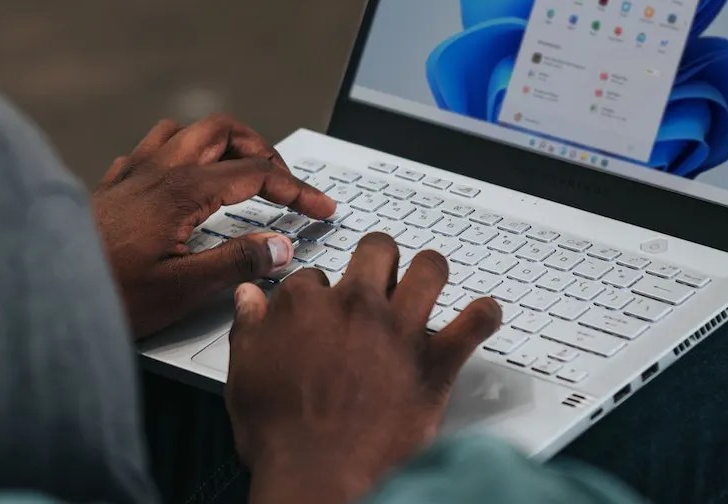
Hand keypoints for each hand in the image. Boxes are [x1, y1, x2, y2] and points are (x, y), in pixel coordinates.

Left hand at [91, 114, 335, 338]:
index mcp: (182, 189)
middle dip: (261, 149)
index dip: (297, 189)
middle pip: (222, 131)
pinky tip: (180, 181)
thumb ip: (237, 263)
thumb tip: (280, 246)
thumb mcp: (182, 289)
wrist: (41, 292)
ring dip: (219, 142)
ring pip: (184, 131)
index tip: (320, 208)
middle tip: (283, 182)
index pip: (257, 173)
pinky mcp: (110, 187)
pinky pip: (149, 149)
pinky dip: (178, 154)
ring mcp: (130, 173)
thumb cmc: (105, 294)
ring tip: (239, 170)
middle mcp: (156, 170)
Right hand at [226, 233, 502, 503]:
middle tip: (380, 275)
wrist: (318, 476)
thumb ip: (249, 327)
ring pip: (430, 269)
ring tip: (429, 280)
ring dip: (431, 272)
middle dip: (378, 258)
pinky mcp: (434, 362)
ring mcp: (399, 330)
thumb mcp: (244, 373)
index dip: (319, 291)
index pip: (314, 275)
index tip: (322, 308)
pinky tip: (482, 315)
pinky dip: (484, 315)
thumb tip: (249, 297)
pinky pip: (474, 323)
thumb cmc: (281, 434)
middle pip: (377, 251)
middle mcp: (356, 306)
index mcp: (305, 306)